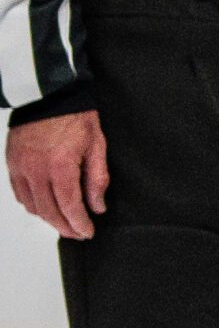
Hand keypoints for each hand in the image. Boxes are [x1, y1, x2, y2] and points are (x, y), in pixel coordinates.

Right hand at [5, 110, 108, 238]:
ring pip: (32, 205)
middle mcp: (36, 169)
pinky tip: (45, 206)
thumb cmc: (75, 117)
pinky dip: (32, 204)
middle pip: (49, 210)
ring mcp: (21, 166)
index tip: (87, 232)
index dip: (78, 223)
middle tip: (78, 233)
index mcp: (60, 165)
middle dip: (65, 226)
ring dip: (48, 218)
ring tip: (64, 222)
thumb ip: (97, 178)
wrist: (48, 95)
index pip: (69, 206)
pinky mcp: (12, 162)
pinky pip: (19, 192)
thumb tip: (97, 206)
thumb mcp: (97, 146)